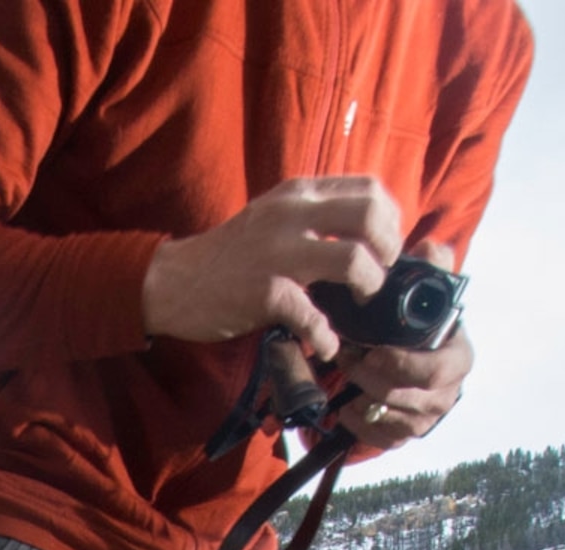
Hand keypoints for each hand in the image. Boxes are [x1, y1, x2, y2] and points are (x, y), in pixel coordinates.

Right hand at [140, 176, 403, 354]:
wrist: (173, 282)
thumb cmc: (229, 255)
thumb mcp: (273, 217)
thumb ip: (314, 215)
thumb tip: (364, 234)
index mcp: (299, 194)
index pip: (370, 190)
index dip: (391, 221)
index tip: (384, 248)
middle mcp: (293, 214)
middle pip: (371, 216)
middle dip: (389, 250)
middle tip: (379, 276)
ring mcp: (279, 252)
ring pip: (354, 260)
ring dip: (368, 288)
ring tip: (358, 305)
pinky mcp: (266, 292)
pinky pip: (315, 316)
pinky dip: (327, 337)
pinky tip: (326, 344)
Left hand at [336, 239, 470, 448]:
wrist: (403, 350)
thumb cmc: (413, 320)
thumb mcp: (422, 287)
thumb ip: (430, 264)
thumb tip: (430, 249)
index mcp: (457, 357)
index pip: (440, 371)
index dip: (405, 365)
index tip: (375, 352)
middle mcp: (447, 391)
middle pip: (412, 399)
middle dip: (374, 379)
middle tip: (349, 358)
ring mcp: (426, 416)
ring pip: (395, 419)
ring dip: (364, 397)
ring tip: (346, 373)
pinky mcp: (404, 433)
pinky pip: (382, 439)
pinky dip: (360, 423)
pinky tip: (346, 405)